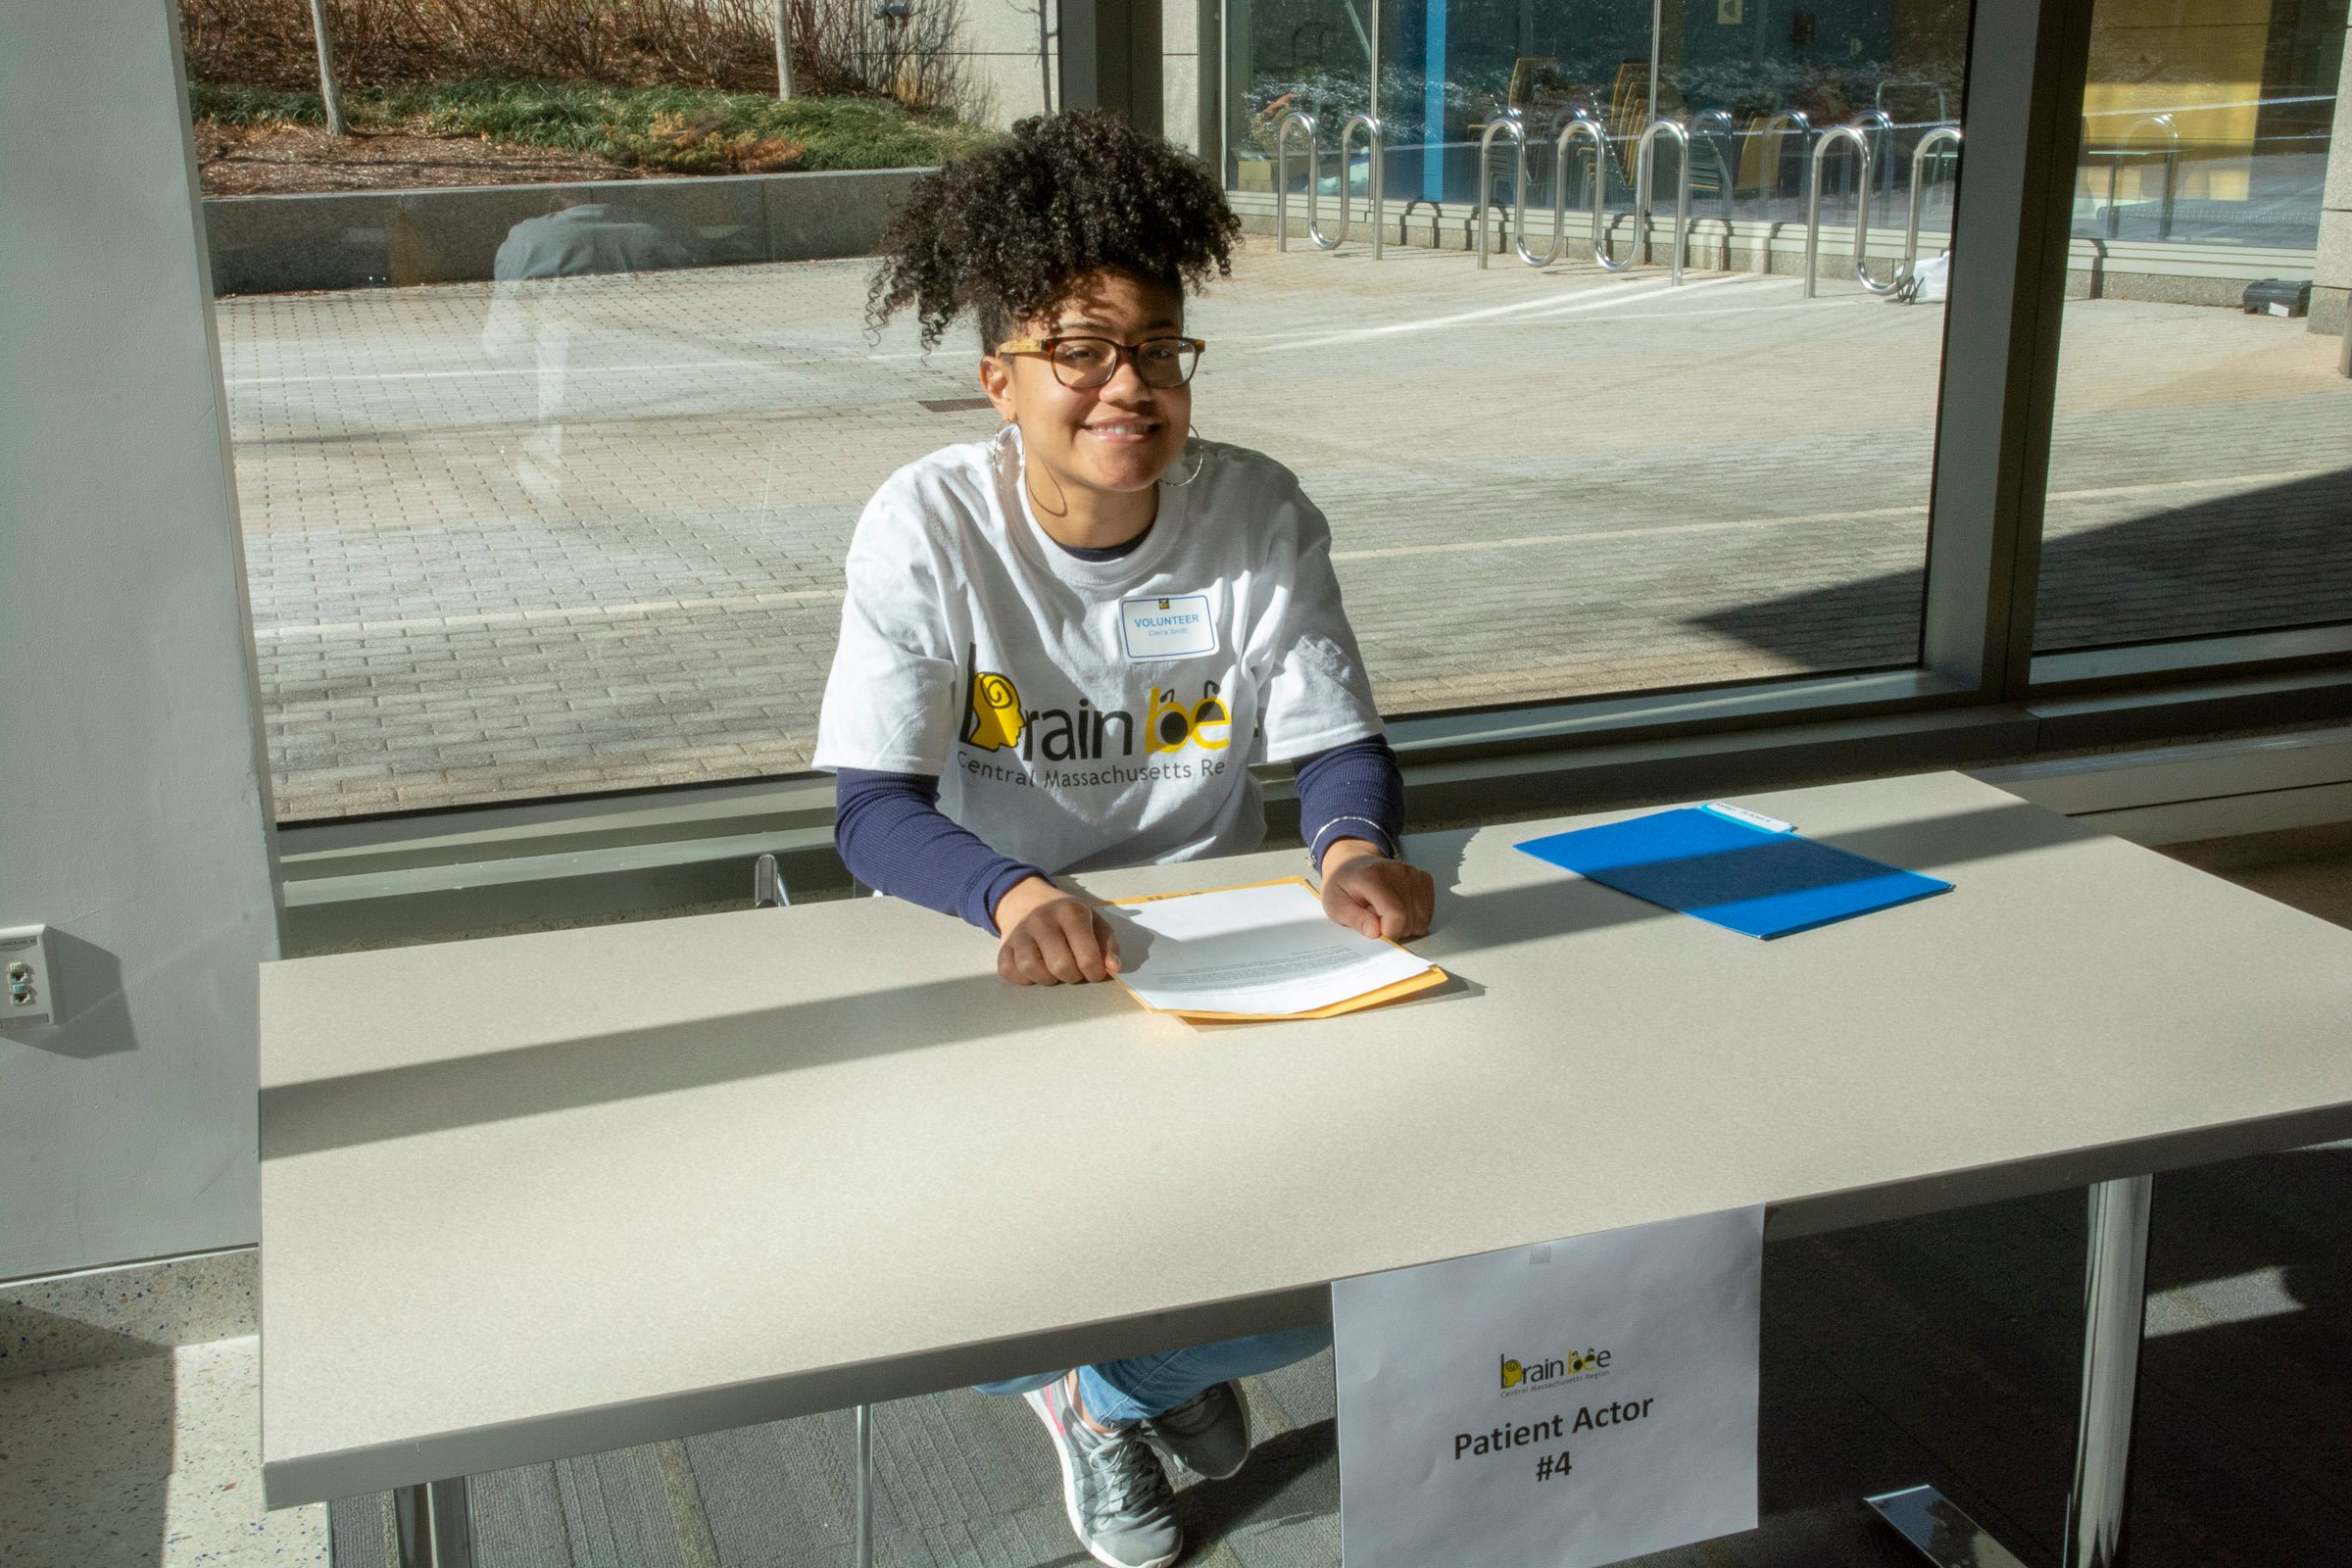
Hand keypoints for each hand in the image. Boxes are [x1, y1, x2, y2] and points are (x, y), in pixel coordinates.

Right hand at [992, 876, 1122, 985]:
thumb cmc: (1064, 913)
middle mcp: (1042, 920)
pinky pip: (1009, 971)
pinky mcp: (1003, 946)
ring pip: (1032, 970)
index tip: (1094, 971)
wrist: (1025, 897)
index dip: (1095, 972)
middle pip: (1060, 966)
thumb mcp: (1092, 918)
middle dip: (1072, 976)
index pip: (1087, 956)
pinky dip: (1023, 978)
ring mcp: (1019, 933)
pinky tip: (1034, 968)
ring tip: (1053, 969)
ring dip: (1047, 978)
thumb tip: (1114, 968)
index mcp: (1070, 913)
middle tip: (1073, 969)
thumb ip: (1107, 943)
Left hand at [1318, 839, 1434, 941]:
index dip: (1390, 933)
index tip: (1378, 936)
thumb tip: (1375, 932)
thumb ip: (1355, 919)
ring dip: (1405, 924)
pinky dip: (1415, 917)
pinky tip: (1399, 910)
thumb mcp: (1336, 905)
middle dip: (1394, 929)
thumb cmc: (1342, 886)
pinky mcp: (1422, 877)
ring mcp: (1412, 873)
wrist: (1352, 864)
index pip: (1396, 914)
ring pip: (1421, 917)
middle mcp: (1397, 871)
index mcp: (1372, 877)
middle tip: (1376, 919)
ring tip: (1386, 914)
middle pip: (1410, 918)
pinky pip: (1427, 910)